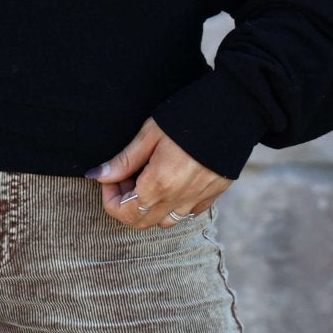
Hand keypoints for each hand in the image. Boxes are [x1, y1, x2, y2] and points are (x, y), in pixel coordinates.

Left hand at [85, 118, 230, 227]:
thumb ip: (124, 161)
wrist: (234, 110)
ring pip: (165, 221)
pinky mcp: (213, 195)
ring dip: (150, 208)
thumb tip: (98, 176)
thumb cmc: (187, 116)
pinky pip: (188, 213)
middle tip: (127, 176)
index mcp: (159, 184)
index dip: (110, 197)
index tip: (112, 176)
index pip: (122, 212)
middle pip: (141, 222)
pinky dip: (174, 205)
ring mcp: (198, 200)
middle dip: (126, 205)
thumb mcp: (150, 134)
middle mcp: (178, 199)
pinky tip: (173, 180)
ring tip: (149, 179)